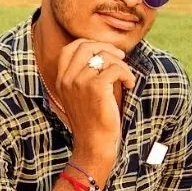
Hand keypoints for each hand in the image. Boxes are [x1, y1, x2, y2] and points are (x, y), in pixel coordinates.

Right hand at [56, 40, 135, 169]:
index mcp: (61, 80)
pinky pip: (116, 68)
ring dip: (120, 64)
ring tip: (126, 78)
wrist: (94, 146)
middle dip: (107, 48)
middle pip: (86, 46)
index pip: (70, 49)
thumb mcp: (82, 97)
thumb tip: (106, 53)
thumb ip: (86, 76)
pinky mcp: (96, 88)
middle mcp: (68, 79)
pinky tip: (130, 85)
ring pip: (104, 56)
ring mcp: (80, 82)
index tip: (105, 52)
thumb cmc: (93, 124)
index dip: (89, 44)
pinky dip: (127, 75)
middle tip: (121, 58)